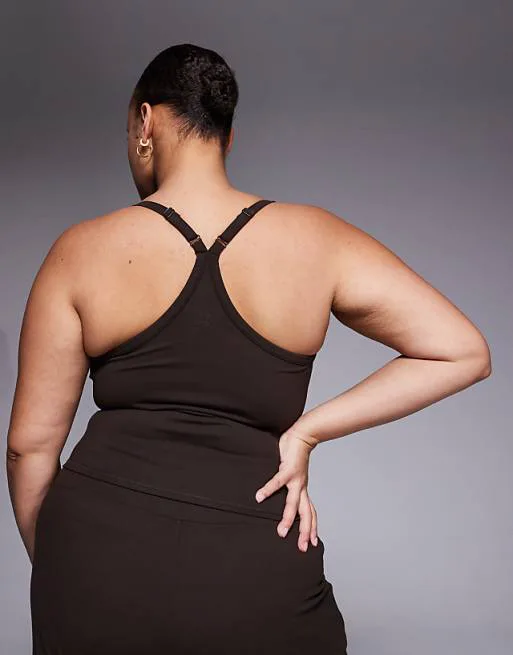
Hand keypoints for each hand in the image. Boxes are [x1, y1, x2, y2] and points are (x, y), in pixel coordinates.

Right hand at [255, 424, 319, 551]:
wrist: (303, 435)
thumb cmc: (296, 455)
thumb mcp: (295, 474)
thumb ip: (289, 484)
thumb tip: (281, 493)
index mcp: (303, 489)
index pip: (310, 512)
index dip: (312, 527)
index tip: (313, 543)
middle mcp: (302, 488)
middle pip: (306, 514)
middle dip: (304, 532)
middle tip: (302, 548)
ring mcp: (296, 480)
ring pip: (293, 504)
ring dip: (287, 519)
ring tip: (280, 532)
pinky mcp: (288, 470)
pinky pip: (277, 483)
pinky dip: (268, 490)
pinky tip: (259, 497)